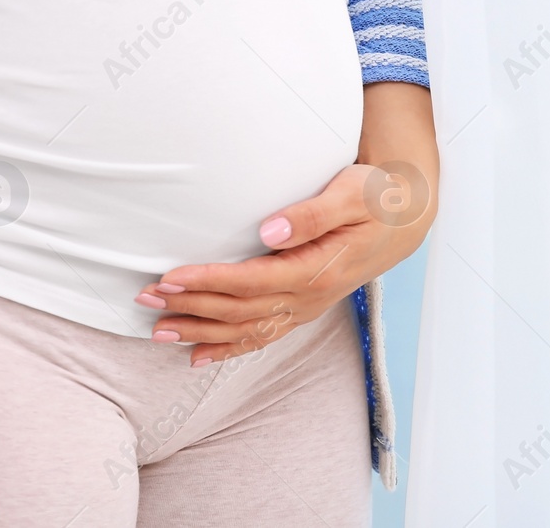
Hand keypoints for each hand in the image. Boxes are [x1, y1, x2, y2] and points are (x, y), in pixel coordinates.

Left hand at [134, 82, 438, 366]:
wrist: (404, 220)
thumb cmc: (375, 198)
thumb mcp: (351, 194)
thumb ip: (312, 213)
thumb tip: (271, 230)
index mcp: (316, 269)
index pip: (251, 281)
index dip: (209, 281)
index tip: (170, 276)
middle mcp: (308, 297)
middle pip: (240, 310)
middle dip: (190, 307)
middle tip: (146, 300)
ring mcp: (304, 308)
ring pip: (245, 330)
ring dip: (200, 332)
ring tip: (157, 333)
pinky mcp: (301, 309)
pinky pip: (261, 338)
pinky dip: (227, 349)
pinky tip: (196, 357)